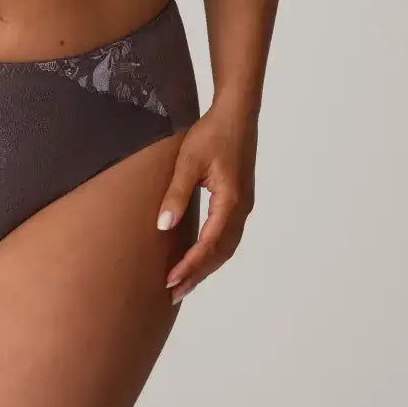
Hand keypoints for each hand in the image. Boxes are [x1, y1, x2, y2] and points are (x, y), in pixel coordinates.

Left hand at [156, 96, 257, 303]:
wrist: (236, 114)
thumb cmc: (212, 134)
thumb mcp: (188, 161)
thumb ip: (176, 193)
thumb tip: (164, 225)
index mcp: (231, 200)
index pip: (210, 244)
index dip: (189, 265)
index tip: (170, 281)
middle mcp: (241, 209)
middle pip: (221, 253)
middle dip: (197, 274)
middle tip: (173, 292)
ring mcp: (243, 206)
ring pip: (226, 247)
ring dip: (205, 266)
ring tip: (182, 282)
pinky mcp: (239, 201)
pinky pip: (227, 236)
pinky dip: (212, 252)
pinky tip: (197, 257)